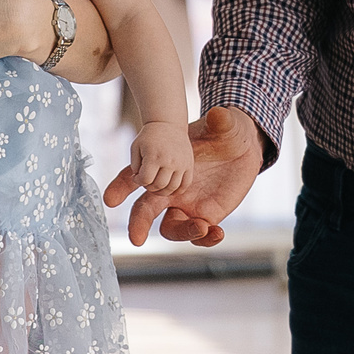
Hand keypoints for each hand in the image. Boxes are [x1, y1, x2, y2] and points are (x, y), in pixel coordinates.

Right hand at [105, 106, 266, 246]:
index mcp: (163, 166)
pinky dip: (205, 238)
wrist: (243, 149)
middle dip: (138, 224)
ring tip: (200, 227)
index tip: (110, 200)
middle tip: (136, 238)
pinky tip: (216, 232)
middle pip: (145, 210)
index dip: (121, 188)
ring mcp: (185, 205)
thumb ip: (221, 122)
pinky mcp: (204, 216)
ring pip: (171, 227)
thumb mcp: (226, 126)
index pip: (137, 177)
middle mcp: (169, 190)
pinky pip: (198, 234)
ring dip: (181, 231)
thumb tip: (218, 115)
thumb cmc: (226, 134)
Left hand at [130, 121, 195, 193]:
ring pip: (172, 188)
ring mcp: (181, 164)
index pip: (145, 180)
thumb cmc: (150, 136)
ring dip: (162, 191)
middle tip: (147, 180)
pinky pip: (185, 184)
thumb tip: (140, 181)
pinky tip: (169, 187)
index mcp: (154, 156)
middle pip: (158, 186)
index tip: (137, 176)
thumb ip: (134, 166)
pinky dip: (177, 190)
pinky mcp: (189, 165)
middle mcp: (169, 161)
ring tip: (157, 184)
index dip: (138, 181)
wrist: (168, 123)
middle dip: (149, 186)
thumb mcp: (136, 147)